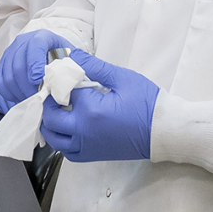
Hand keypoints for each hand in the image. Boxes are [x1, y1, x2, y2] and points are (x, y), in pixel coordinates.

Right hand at [0, 30, 71, 113]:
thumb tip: (72, 80)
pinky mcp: (2, 65)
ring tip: (32, 100)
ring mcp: (10, 53)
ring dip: (19, 93)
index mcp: (42, 37)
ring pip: (8, 76)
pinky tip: (21, 98)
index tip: (39, 81)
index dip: (35, 65)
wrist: (52, 54)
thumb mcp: (73, 58)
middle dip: (28, 87)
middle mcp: (23, 42)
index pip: (35, 47)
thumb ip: (75, 66)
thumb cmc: (63, 59)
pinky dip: (9, 93)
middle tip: (38, 99)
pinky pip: (0, 82)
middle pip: (18, 66)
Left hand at [40, 50, 158, 161]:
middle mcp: (83, 131)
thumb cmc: (146, 103)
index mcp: (91, 110)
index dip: (60, 79)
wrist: (163, 131)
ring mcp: (86, 146)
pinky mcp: (92, 156)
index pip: (63, 90)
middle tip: (56, 90)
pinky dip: (62, 141)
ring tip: (58, 109)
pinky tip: (68, 128)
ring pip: (54, 138)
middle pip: (51, 117)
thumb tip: (72, 55)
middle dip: (49, 102)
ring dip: (50, 123)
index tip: (61, 71)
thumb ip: (95, 66)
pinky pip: (67, 152)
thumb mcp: (122, 78)